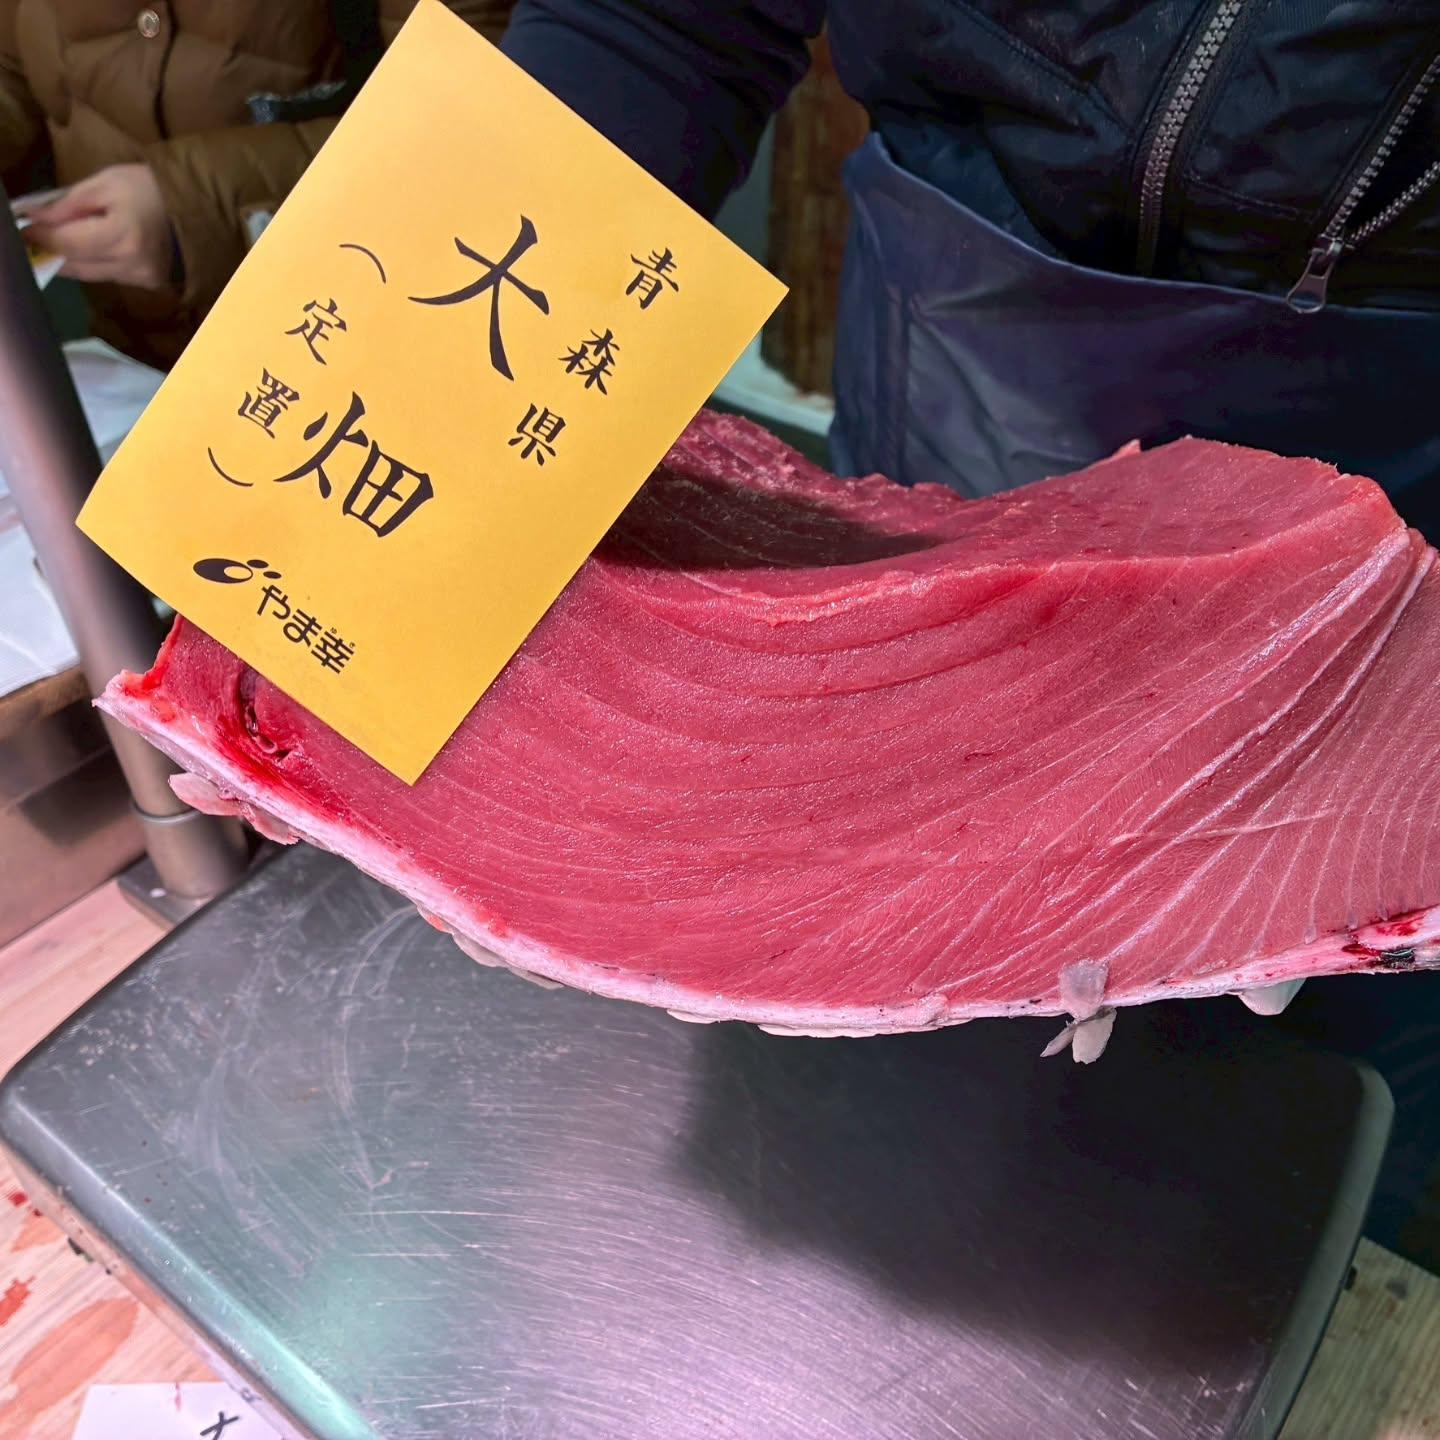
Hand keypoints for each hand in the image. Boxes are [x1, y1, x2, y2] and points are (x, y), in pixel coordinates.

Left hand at [23, 164, 175, 289]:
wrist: (195, 209)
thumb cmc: (149, 189)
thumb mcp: (106, 184)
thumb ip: (69, 204)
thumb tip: (35, 217)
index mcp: (121, 237)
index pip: (67, 243)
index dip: (40, 236)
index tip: (24, 227)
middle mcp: (129, 265)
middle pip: (74, 265)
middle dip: (50, 251)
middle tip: (34, 237)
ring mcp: (139, 278)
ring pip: (88, 274)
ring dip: (69, 259)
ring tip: (59, 241)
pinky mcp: (146, 284)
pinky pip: (107, 275)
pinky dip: (92, 262)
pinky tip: (91, 248)